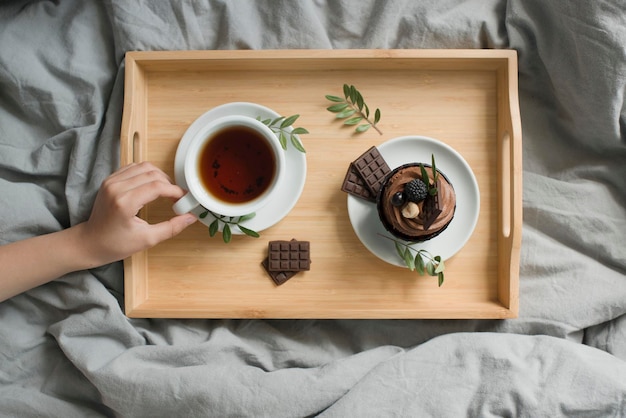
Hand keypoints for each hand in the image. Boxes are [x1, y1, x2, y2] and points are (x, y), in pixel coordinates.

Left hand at [80, 162, 196, 265]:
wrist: (89, 242)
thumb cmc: (115, 244)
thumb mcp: (147, 239)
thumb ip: (172, 227)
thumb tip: (191, 217)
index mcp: (124, 203)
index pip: (157, 187)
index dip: (175, 191)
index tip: (184, 199)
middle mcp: (116, 187)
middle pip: (152, 173)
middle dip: (169, 183)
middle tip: (176, 197)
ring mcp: (111, 181)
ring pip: (143, 166)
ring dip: (158, 176)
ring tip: (165, 191)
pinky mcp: (109, 180)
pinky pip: (133, 168)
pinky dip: (146, 174)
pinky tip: (151, 186)